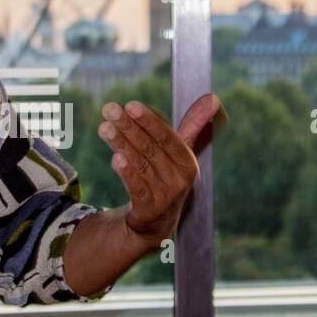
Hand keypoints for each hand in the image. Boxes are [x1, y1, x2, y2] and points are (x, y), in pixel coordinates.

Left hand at [97, 93, 222, 248]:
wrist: (158, 219)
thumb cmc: (166, 175)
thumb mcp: (180, 152)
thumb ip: (193, 125)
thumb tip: (213, 97)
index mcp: (187, 160)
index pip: (167, 137)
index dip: (149, 120)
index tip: (130, 105)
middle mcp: (179, 178)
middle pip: (150, 148)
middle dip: (129, 127)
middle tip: (109, 109)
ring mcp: (165, 195)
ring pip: (140, 164)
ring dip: (121, 144)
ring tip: (104, 127)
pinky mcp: (149, 209)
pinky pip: (137, 188)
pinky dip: (127, 173)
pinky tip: (115, 158)